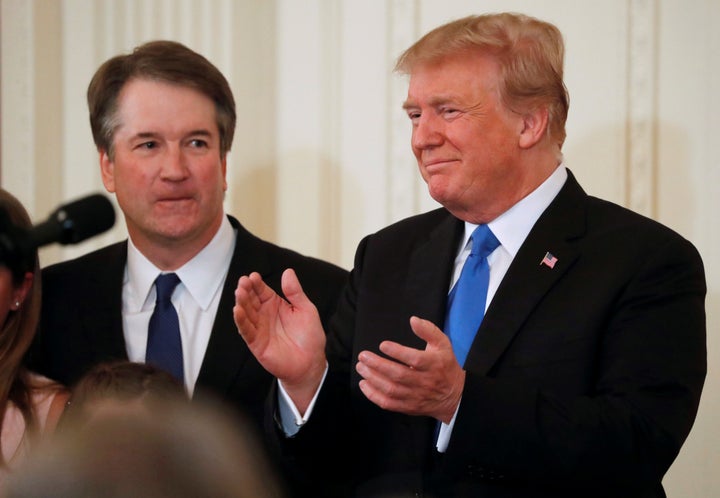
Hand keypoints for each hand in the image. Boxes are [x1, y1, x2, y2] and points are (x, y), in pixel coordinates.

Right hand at [233, 268, 326, 411]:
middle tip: (243, 282)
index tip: (253, 276)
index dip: (257, 283)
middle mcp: (265, 315)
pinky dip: (241, 321)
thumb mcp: (306, 309)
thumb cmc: (309, 337)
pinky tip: (238, 311)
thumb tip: (288, 272)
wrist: (311, 362)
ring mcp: (259, 328)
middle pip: (251, 300)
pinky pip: (246, 330)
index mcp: (276, 305)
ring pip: (246, 313)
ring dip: (241, 303)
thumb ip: (295, 292)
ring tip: (239, 292)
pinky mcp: (256, 343)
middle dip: (246, 290)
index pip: (262, 291)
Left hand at [355, 316, 464, 422]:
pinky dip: (373, 395)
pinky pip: (388, 403)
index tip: (383, 345)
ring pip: (391, 390)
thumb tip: (413, 320)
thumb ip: (428, 330)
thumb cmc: (444, 366)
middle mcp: (424, 381)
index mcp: (433, 364)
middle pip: (398, 375)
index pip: (414, 359)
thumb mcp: (442, 344)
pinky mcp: (408, 407)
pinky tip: (364, 384)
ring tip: (361, 367)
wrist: (454, 396)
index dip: (397, 352)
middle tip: (363, 356)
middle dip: (377, 365)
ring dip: (373, 379)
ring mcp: (415, 396)